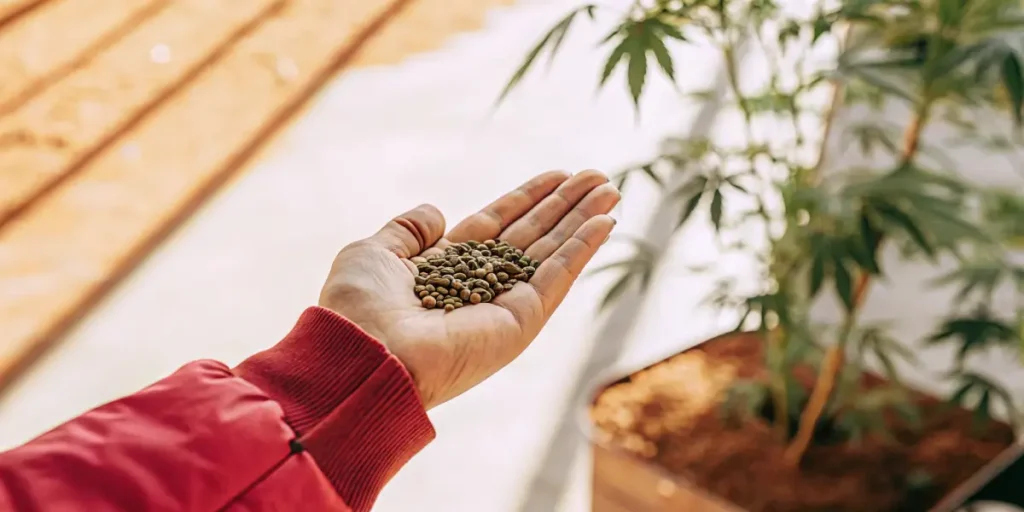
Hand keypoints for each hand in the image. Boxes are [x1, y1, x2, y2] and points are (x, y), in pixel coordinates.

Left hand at [318, 170, 618, 408]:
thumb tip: (438, 212)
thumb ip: (407, 230)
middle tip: (600, 177)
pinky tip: (606, 222)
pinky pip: (558, 276)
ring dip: (584, 221)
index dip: (529, 198)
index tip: (559, 175)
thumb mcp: (374, 252)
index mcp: (446, 268)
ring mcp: (504, 304)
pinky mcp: (521, 320)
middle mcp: (480, 286)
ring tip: (612, 189)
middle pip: (533, 235)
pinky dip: (583, 249)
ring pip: (553, 252)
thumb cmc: (359, 306)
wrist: (365, 352)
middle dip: (567, 205)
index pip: (499, 224)